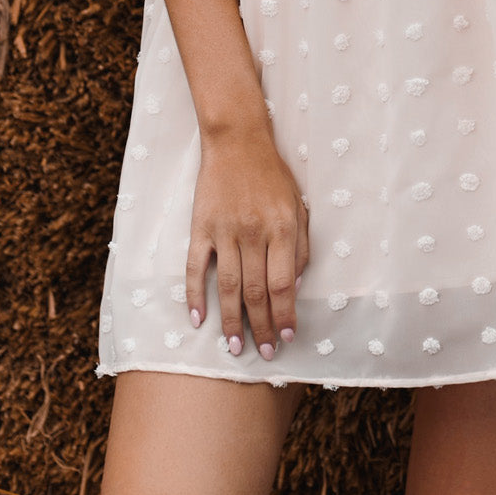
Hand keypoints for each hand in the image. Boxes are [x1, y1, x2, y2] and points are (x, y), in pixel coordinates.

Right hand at [185, 123, 310, 360]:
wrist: (238, 141)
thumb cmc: (273, 175)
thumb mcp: (298, 205)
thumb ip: (300, 245)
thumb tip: (296, 284)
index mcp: (282, 228)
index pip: (284, 284)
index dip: (285, 315)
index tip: (288, 336)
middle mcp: (254, 233)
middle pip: (257, 292)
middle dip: (262, 327)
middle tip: (265, 353)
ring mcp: (225, 231)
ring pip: (228, 287)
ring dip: (232, 321)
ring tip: (235, 348)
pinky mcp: (201, 227)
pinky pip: (196, 268)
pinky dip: (195, 296)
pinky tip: (198, 320)